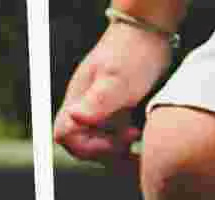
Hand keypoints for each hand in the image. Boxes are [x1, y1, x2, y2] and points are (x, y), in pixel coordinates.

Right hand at [53, 25, 171, 171]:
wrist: (149, 33)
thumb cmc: (133, 52)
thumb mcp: (118, 79)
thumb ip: (98, 101)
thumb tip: (75, 117)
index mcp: (78, 100)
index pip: (65, 136)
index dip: (86, 147)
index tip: (113, 141)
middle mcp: (85, 109)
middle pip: (83, 146)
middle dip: (106, 149)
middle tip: (131, 134)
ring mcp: (99, 113)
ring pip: (100, 145)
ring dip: (118, 149)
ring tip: (138, 133)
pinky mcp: (114, 115)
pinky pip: (114, 140)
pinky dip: (126, 145)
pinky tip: (140, 137)